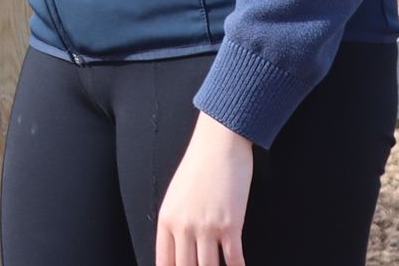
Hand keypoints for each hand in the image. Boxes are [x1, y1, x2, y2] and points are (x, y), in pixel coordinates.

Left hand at [156, 111, 252, 265]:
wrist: (218, 143)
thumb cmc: (199, 165)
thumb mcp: (176, 194)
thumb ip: (176, 222)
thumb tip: (180, 246)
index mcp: (167, 219)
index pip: (164, 261)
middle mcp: (183, 227)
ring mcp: (207, 228)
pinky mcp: (231, 226)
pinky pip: (234, 259)